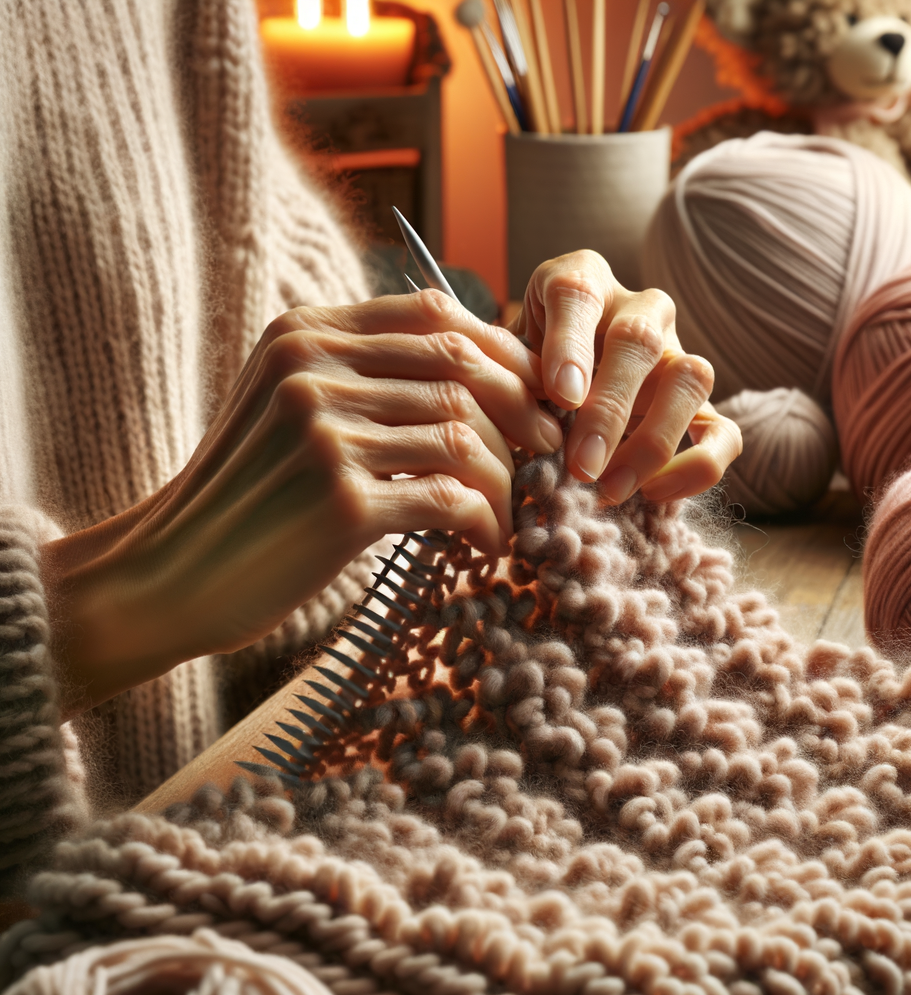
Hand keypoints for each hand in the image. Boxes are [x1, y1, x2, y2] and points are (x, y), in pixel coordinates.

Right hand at [42, 293, 562, 715]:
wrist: (171, 575)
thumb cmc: (245, 499)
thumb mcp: (286, 410)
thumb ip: (358, 376)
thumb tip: (469, 370)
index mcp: (302, 334)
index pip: (433, 313)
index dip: (502, 350)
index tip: (533, 395)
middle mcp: (312, 368)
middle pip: (462, 366)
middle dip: (524, 410)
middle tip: (549, 453)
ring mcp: (325, 431)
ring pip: (466, 435)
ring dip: (507, 479)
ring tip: (512, 511)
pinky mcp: (341, 499)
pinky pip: (452, 498)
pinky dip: (486, 522)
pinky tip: (485, 545)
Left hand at [508, 250, 741, 504]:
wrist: (557, 392)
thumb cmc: (523, 372)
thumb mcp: (502, 362)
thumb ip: (500, 374)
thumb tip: (496, 406)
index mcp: (581, 282)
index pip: (577, 293)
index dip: (569, 344)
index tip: (561, 396)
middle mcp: (638, 309)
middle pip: (639, 340)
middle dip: (610, 409)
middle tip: (581, 465)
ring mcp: (677, 354)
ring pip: (692, 378)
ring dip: (652, 441)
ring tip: (609, 488)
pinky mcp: (701, 406)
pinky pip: (724, 432)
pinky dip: (698, 467)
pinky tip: (653, 494)